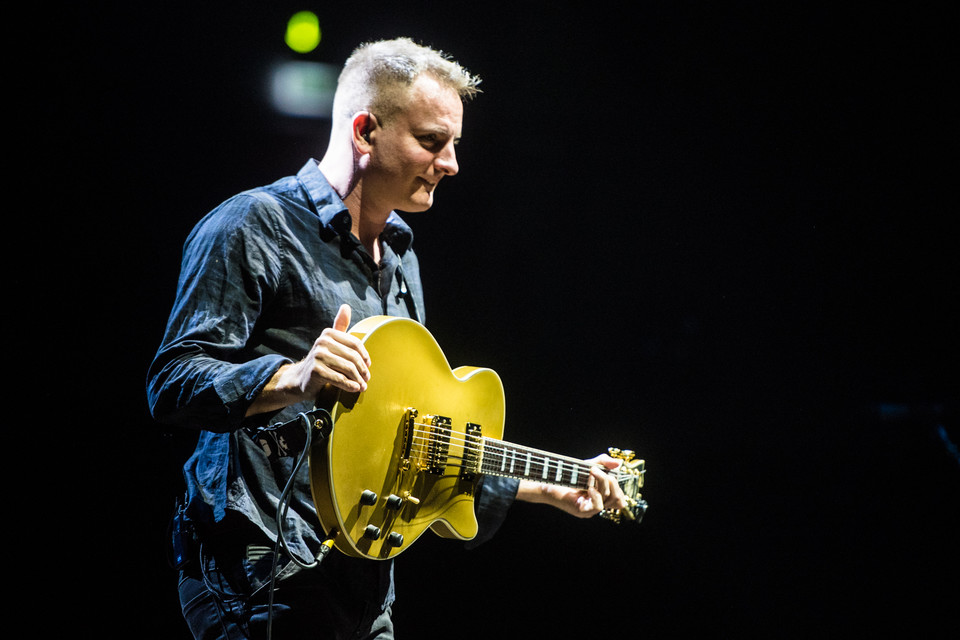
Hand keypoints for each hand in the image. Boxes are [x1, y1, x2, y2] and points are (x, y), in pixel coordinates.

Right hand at [246, 304, 370, 415]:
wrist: (300, 379)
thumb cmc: (321, 361)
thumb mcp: (330, 342)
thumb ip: (339, 325)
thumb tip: (346, 306)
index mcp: (329, 333)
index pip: (355, 344)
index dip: (364, 356)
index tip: (368, 366)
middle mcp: (322, 342)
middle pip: (353, 357)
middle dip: (362, 370)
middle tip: (367, 379)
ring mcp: (318, 356)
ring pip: (348, 368)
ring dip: (358, 379)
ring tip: (363, 386)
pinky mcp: (316, 370)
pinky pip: (339, 378)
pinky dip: (349, 385)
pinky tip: (354, 388)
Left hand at [516, 453, 627, 517]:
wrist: (548, 481)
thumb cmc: (567, 475)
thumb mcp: (588, 465)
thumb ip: (602, 462)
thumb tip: (618, 463)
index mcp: (601, 497)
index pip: (620, 500)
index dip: (618, 487)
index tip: (609, 474)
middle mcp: (597, 505)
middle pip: (618, 499)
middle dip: (611, 481)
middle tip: (596, 469)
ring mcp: (590, 510)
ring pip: (609, 500)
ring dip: (602, 482)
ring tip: (590, 472)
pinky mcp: (582, 511)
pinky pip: (598, 506)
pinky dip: (595, 494)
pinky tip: (588, 486)